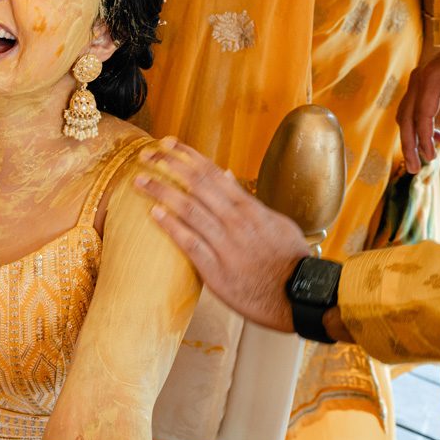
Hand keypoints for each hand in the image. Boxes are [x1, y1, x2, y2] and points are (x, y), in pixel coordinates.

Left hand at [134, 137, 310, 332]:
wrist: (299, 295)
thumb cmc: (288, 258)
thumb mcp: (274, 222)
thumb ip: (247, 200)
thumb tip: (226, 175)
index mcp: (248, 207)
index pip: (212, 173)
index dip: (187, 155)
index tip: (167, 143)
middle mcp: (235, 220)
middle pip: (196, 185)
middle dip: (168, 166)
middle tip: (147, 155)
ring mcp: (225, 244)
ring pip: (189, 209)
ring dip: (161, 191)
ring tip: (140, 179)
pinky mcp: (216, 269)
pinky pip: (189, 242)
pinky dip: (171, 226)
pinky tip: (154, 213)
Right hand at [397, 44, 439, 172]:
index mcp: (431, 79)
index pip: (421, 115)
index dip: (424, 139)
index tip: (430, 158)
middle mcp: (419, 79)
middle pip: (406, 117)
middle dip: (409, 144)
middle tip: (415, 169)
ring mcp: (421, 80)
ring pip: (408, 113)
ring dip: (412, 136)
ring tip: (422, 158)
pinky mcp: (427, 83)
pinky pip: (417, 107)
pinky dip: (421, 125)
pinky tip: (437, 137)